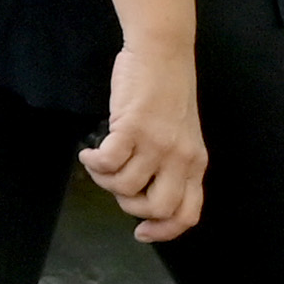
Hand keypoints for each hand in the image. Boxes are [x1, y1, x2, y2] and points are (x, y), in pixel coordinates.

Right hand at [82, 41, 207, 241]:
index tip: (141, 232)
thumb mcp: (181, 133)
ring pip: (125, 186)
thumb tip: (144, 191)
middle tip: (117, 186)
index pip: (187, 213)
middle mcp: (180, 158)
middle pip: (156, 207)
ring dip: (104, 180)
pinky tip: (89, 152)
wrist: (163, 51)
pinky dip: (93, 163)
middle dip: (129, 205)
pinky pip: (108, 162)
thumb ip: (171, 162)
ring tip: (98, 162)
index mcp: (195, 162)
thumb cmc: (168, 89)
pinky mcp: (132, 128)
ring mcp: (157, 143)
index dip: (163, 231)